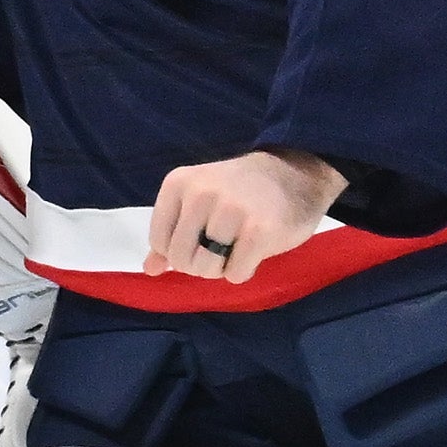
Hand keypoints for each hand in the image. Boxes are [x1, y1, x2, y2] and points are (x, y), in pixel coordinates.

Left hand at [144, 148, 344, 285]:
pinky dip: (244, 270)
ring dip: (223, 268)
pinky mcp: (259, 230)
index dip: (181, 251)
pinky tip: (255, 249)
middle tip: (224, 246)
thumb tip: (149, 269)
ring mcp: (230, 210)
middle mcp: (201, 193)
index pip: (160, 241)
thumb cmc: (242, 191)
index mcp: (179, 183)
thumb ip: (173, 233)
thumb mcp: (199, 201)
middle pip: (181, 260)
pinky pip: (235, 274)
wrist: (296, 173)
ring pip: (206, 269)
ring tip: (239, 245)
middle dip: (202, 264)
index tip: (203, 237)